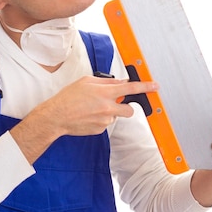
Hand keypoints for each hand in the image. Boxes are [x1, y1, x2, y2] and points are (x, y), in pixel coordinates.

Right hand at [11, 76, 157, 163]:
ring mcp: (105, 120)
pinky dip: (100, 119)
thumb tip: (118, 83)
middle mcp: (108, 107)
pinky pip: (106, 123)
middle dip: (126, 106)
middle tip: (114, 103)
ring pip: (115, 116)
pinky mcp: (100, 129)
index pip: (130, 88)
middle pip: (129, 109)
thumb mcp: (86, 81)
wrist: (57, 117)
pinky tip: (88, 116)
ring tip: (91, 109)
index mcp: (105, 92)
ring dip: (109, 112)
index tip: (154, 86)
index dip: (145, 87)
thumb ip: (105, 82)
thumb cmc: (68, 97)